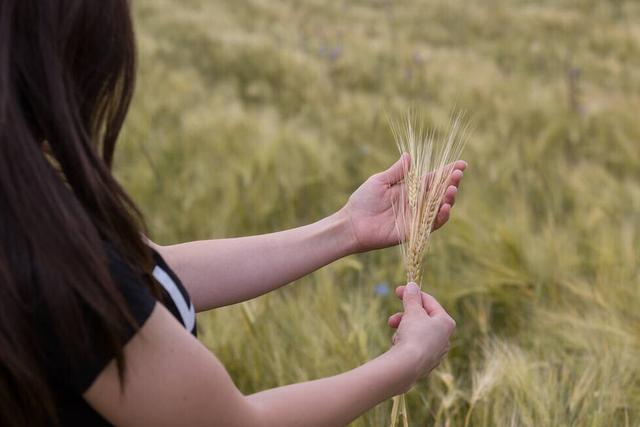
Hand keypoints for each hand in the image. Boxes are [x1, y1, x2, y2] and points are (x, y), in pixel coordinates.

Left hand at [342, 155, 466, 251]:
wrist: (352, 223)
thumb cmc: (363, 201)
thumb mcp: (380, 181)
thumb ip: (396, 171)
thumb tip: (409, 155)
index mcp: (410, 189)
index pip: (433, 179)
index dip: (447, 172)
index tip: (462, 163)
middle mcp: (416, 203)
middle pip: (440, 193)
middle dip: (452, 183)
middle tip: (458, 174)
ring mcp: (416, 217)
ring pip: (439, 208)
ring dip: (448, 199)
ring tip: (452, 189)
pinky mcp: (413, 231)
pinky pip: (431, 225)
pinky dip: (440, 217)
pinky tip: (444, 207)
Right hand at [387, 283, 455, 383]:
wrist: (408, 366)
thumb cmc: (414, 335)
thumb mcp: (412, 311)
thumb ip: (412, 297)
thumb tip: (412, 285)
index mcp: (446, 323)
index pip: (430, 302)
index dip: (412, 294)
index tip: (397, 291)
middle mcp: (444, 338)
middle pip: (422, 319)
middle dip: (405, 316)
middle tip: (392, 319)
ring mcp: (436, 353)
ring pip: (416, 333)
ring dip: (403, 330)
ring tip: (395, 335)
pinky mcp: (426, 364)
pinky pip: (413, 347)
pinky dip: (405, 343)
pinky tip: (397, 347)